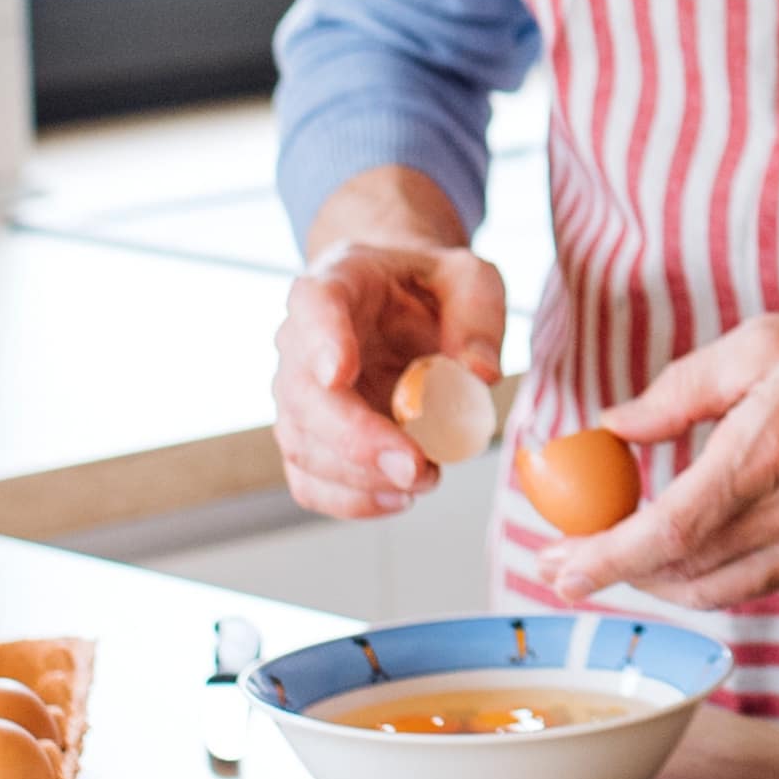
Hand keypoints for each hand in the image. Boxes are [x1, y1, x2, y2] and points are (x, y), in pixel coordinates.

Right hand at [274, 173, 504, 522]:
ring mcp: (298, 393)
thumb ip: (479, 316)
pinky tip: (397, 499)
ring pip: (302, 444)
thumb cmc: (430, 286)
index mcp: (339, 282)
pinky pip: (308, 478)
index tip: (339, 373)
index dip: (322, 340)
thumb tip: (478, 376)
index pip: (315, 304)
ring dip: (360, 477)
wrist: (399, 302)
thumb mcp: (470, 278)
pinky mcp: (309, 436)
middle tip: (414, 466)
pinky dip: (350, 500)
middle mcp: (302, 339)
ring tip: (425, 478)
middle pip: (302, 393)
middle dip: (355, 439)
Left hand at [541, 306, 778, 605]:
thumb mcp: (761, 343)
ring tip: (614, 556)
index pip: (668, 531)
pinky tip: (679, 551)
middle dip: (614, 572)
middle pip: (681, 571)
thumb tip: (612, 428)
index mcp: (768, 450)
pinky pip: (750, 584)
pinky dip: (702, 577)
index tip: (556, 566)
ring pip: (713, 591)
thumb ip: (678, 391)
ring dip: (655, 581)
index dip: (604, 559)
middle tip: (566, 558)